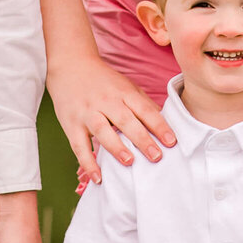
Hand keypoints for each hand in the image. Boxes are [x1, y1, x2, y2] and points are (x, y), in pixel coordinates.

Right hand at [47, 56, 174, 184]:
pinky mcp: (71, 124)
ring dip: (116, 147)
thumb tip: (165, 124)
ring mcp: (87, 113)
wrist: (70, 65)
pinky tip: (98, 178)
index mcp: (123, 92)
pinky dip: (88, 163)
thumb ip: (143, 105)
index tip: (171, 141)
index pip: (144, 109)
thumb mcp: (126, 86)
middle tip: (156, 156)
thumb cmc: (104, 81)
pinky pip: (79, 146)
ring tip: (129, 162)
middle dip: (142, 139)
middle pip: (125, 121)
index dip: (159, 125)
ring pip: (102, 131)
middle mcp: (106, 101)